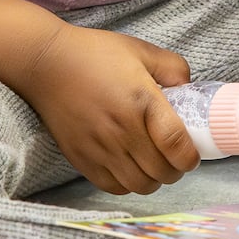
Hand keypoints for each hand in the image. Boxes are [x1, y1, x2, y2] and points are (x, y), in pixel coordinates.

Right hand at [21, 23, 199, 194]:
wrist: (46, 63)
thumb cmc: (96, 53)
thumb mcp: (141, 50)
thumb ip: (173, 68)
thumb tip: (189, 89)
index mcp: (142, 101)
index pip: (175, 144)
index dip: (190, 157)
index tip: (192, 155)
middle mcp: (122, 130)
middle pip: (161, 172)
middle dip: (175, 170)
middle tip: (175, 158)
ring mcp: (100, 148)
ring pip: (139, 185)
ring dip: (153, 180)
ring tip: (153, 164)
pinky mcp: (81, 159)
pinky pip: (113, 187)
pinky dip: (128, 184)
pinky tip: (130, 167)